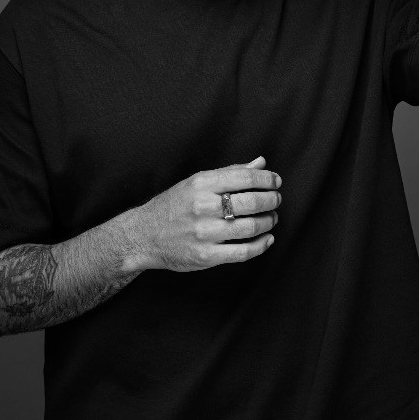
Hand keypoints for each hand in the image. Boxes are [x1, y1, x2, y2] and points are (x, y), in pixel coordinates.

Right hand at [131, 156, 280, 271]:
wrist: (143, 235)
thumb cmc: (173, 205)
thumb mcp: (196, 182)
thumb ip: (230, 173)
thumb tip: (261, 163)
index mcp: (201, 183)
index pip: (245, 177)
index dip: (267, 179)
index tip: (276, 182)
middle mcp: (203, 206)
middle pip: (251, 202)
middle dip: (271, 200)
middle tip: (276, 200)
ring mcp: (204, 233)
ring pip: (250, 227)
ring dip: (268, 221)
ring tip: (271, 218)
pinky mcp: (206, 256)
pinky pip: (242, 252)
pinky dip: (261, 245)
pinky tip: (267, 239)